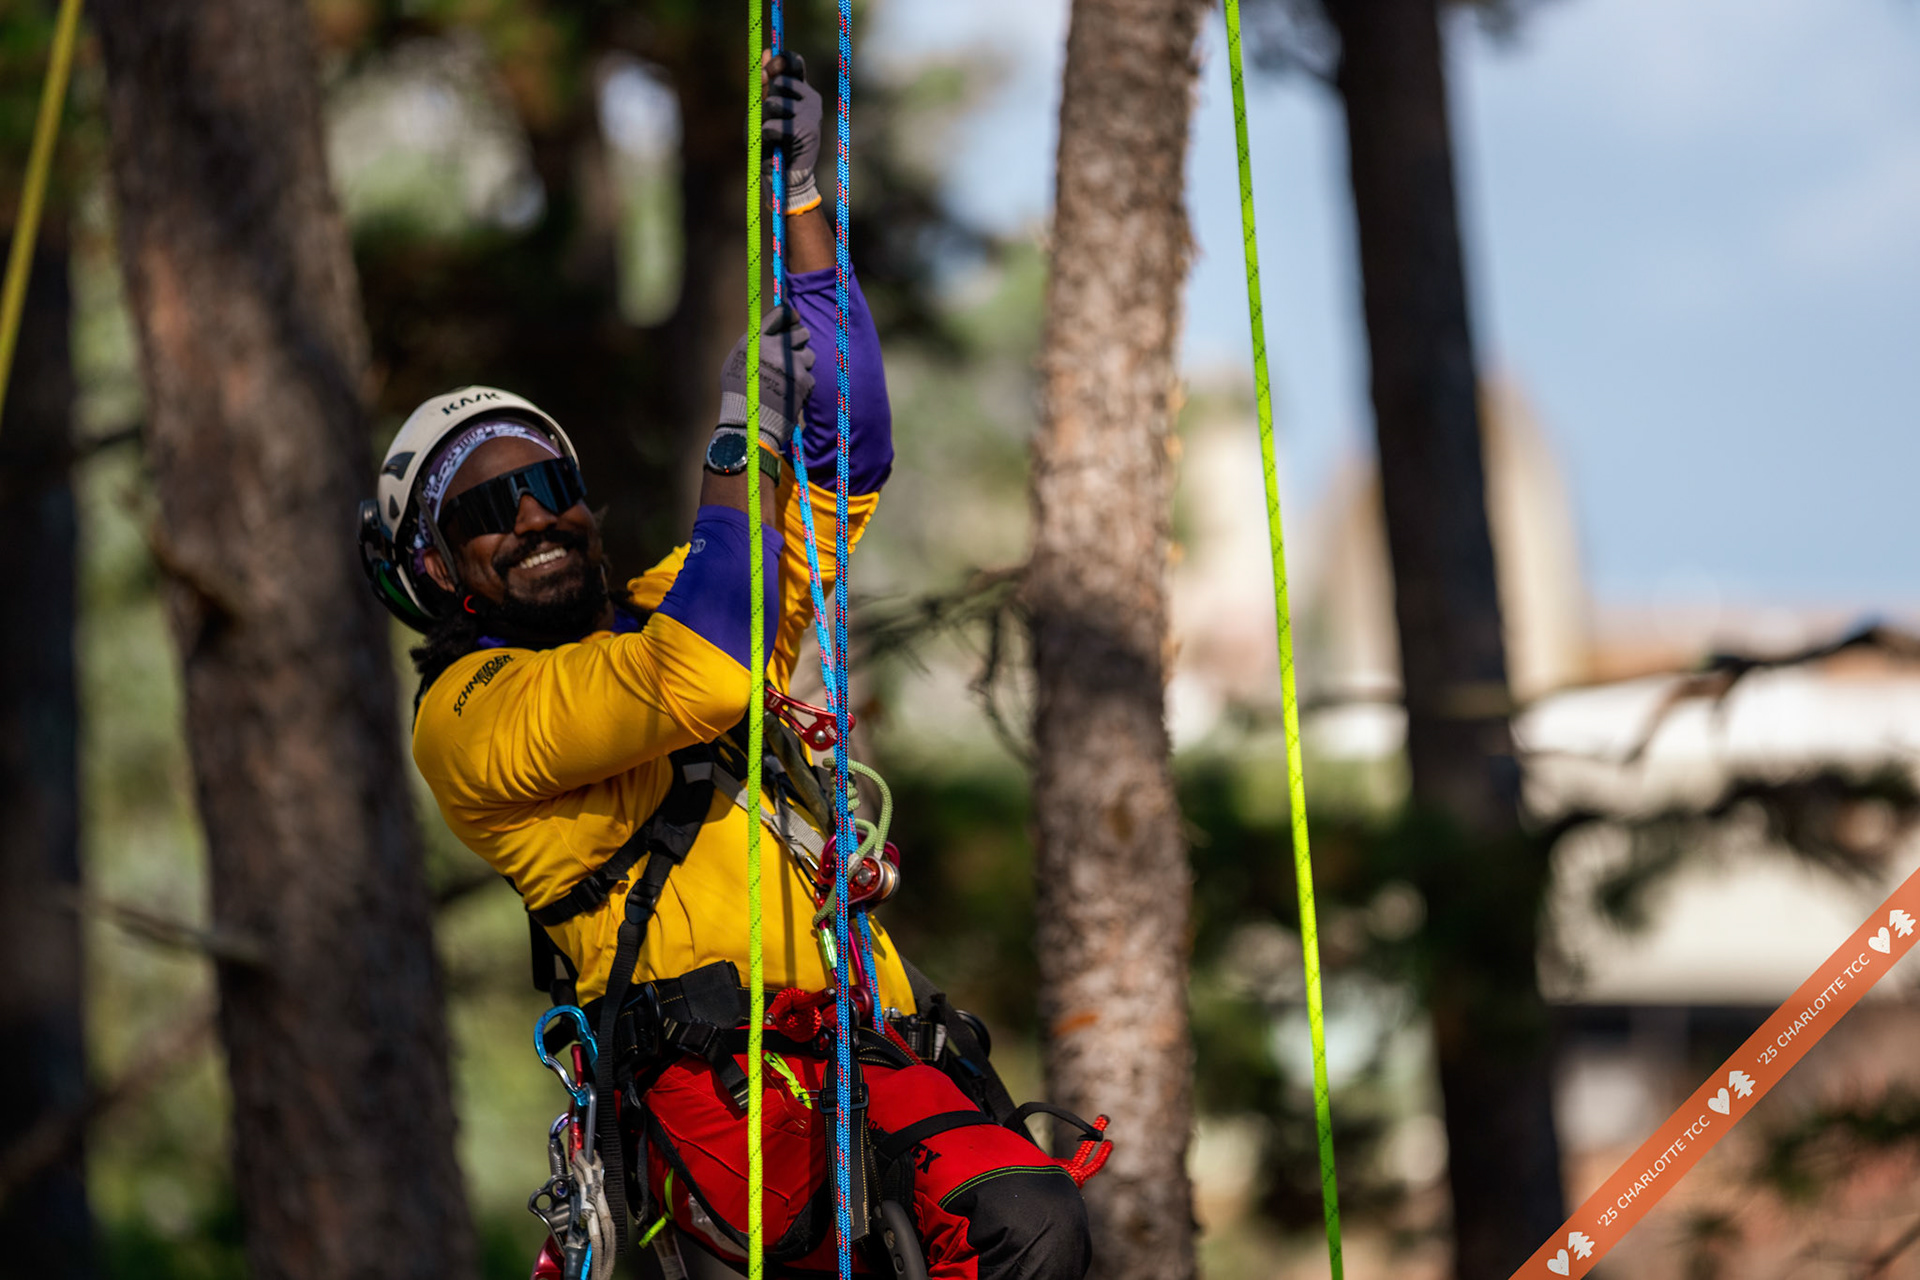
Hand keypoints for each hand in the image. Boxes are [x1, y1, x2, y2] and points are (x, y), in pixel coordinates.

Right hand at [719, 305, 816, 452]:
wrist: (748, 423)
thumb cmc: (738, 395)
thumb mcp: (736, 362)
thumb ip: (755, 345)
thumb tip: (773, 333)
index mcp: (755, 339)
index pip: (781, 314)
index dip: (791, 316)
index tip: (795, 320)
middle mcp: (774, 347)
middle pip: (802, 332)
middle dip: (800, 343)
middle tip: (793, 354)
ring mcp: (791, 364)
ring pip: (809, 355)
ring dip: (803, 366)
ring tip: (789, 379)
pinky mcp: (803, 381)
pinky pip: (810, 377)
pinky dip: (803, 387)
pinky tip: (790, 395)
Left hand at [762, 51, 822, 214]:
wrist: (783, 177)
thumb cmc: (771, 143)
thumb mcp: (762, 110)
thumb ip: (765, 84)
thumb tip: (767, 51)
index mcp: (801, 92)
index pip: (794, 63)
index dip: (780, 60)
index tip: (768, 69)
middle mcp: (811, 99)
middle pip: (781, 82)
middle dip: (766, 100)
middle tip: (769, 119)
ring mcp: (812, 114)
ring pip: (775, 103)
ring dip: (764, 120)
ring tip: (771, 136)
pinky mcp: (808, 131)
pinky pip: (773, 125)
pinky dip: (766, 137)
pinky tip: (774, 146)